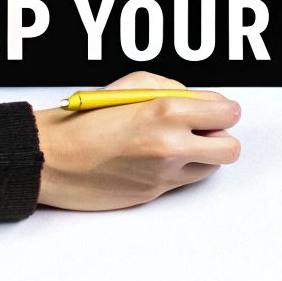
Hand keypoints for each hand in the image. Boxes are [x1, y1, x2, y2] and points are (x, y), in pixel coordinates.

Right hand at [35, 72, 242, 210]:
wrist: (52, 159)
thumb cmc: (84, 120)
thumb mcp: (129, 86)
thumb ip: (170, 89)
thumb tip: (196, 100)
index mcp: (167, 112)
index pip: (227, 113)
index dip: (222, 110)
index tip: (214, 110)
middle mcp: (172, 146)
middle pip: (230, 148)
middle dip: (220, 136)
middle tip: (202, 130)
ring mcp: (164, 175)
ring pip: (211, 168)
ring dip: (202, 155)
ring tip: (176, 144)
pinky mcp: (153, 194)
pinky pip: (183, 181)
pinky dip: (177, 170)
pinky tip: (153, 159)